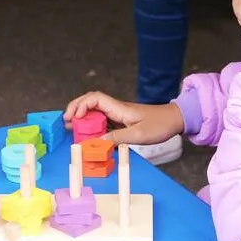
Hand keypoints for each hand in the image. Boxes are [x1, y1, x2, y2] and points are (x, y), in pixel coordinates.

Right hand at [63, 91, 184, 145]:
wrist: (174, 120)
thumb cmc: (159, 125)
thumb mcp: (138, 135)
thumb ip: (117, 138)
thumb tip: (98, 142)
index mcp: (119, 108)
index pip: (94, 99)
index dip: (81, 105)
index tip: (74, 118)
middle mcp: (116, 109)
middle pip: (90, 103)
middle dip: (76, 109)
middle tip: (66, 122)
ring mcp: (118, 115)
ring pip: (94, 112)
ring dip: (82, 118)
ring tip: (71, 128)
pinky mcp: (122, 122)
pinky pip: (102, 121)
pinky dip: (92, 126)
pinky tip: (88, 135)